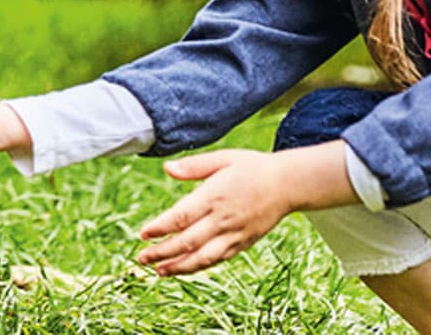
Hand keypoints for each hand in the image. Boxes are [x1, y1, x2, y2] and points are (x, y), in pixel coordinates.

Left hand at [136, 148, 292, 276]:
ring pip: (203, 257)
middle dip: (163, 252)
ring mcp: (234, 234)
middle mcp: (223, 219)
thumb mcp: (223, 158)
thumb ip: (194, 166)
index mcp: (214, 196)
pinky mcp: (243, 243)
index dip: (161, 228)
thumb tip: (167, 168)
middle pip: (188, 241)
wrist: (289, 184)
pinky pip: (219, 259)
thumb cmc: (253, 167)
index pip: (182, 216)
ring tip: (159, 271)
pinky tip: (185, 269)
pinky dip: (200, 267)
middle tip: (141, 258)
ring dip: (179, 266)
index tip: (143, 234)